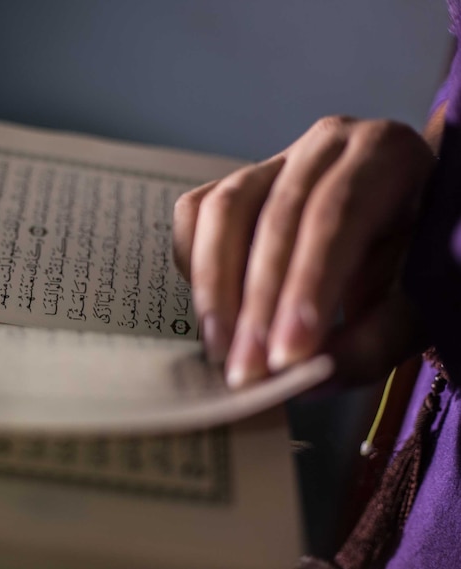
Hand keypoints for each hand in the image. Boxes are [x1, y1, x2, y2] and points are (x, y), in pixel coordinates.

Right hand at [172, 116, 435, 386]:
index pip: (336, 215)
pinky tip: (210, 310)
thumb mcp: (421, 301)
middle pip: (275, 218)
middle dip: (256, 304)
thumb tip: (309, 376)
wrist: (405, 221)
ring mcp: (273, 161)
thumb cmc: (417, 259)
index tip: (288, 355)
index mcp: (387, 155)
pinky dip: (194, 263)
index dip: (307, 287)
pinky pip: (195, 214)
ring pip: (222, 210)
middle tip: (248, 370)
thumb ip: (376, 338)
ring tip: (220, 349)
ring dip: (214, 287)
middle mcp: (325, 145)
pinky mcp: (235, 185)